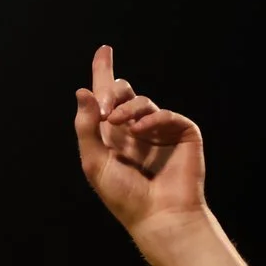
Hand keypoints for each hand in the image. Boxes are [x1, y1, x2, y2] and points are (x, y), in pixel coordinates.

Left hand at [74, 44, 205, 230]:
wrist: (159, 216)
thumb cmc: (124, 196)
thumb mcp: (95, 161)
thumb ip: (86, 127)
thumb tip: (82, 91)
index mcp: (113, 136)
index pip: (106, 97)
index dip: (104, 72)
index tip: (104, 50)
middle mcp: (136, 130)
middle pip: (124, 91)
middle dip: (112, 92)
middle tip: (106, 111)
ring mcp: (160, 131)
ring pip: (142, 101)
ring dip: (128, 108)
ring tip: (120, 124)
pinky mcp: (183, 134)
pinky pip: (166, 114)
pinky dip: (152, 118)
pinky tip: (141, 130)